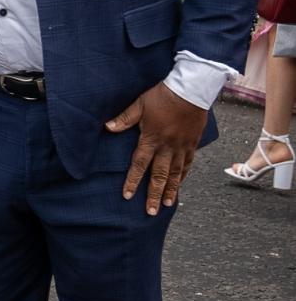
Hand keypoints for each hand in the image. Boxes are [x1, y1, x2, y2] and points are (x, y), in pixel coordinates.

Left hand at [107, 81, 208, 213]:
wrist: (191, 90)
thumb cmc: (163, 96)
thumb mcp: (139, 105)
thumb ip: (124, 119)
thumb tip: (107, 128)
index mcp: (151, 139)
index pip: (139, 164)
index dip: (133, 181)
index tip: (128, 196)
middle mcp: (167, 147)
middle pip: (159, 175)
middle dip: (154, 194)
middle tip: (151, 211)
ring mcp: (182, 146)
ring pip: (176, 173)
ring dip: (171, 189)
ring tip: (167, 204)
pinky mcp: (193, 143)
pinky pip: (188, 163)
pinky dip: (184, 176)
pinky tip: (180, 184)